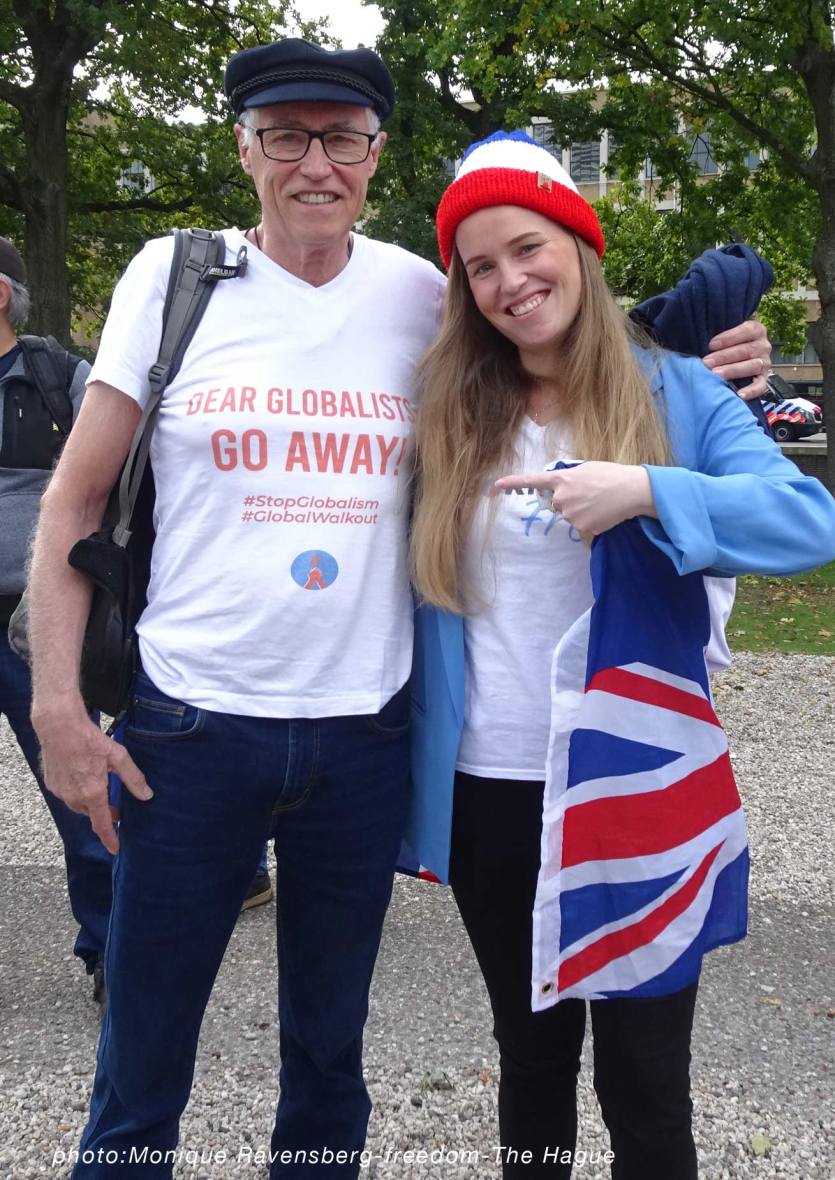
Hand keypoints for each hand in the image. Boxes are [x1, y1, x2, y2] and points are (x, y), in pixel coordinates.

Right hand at [35, 710, 151, 853]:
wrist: (58, 726)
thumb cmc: (89, 739)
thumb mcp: (118, 756)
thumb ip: (133, 778)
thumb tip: (146, 795)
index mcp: (92, 793)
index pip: (102, 825)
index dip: (110, 838)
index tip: (115, 849)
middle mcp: (73, 797)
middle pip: (91, 813)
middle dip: (103, 813)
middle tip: (115, 806)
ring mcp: (60, 791)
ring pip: (78, 805)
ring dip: (90, 802)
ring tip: (99, 787)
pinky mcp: (51, 784)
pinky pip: (67, 795)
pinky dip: (77, 791)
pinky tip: (83, 776)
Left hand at [495, 461, 656, 541]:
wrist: (631, 490)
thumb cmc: (611, 475)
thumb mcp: (586, 469)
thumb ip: (569, 478)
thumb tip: (561, 489)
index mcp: (562, 479)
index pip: (531, 481)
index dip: (512, 482)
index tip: (495, 485)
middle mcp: (561, 497)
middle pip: (558, 504)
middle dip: (570, 500)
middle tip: (590, 494)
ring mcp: (571, 514)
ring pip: (570, 516)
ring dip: (582, 511)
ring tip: (600, 502)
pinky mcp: (582, 527)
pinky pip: (582, 526)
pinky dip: (592, 521)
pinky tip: (603, 512)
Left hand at [703, 320, 770, 399]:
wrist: (739, 356)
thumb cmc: (728, 344)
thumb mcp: (726, 336)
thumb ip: (719, 338)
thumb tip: (701, 343)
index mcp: (756, 330)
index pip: (747, 331)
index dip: (729, 337)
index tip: (711, 345)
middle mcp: (763, 346)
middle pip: (747, 350)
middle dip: (724, 356)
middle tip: (707, 362)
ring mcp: (764, 363)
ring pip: (753, 365)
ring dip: (733, 370)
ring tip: (716, 374)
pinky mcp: (764, 378)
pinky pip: (761, 386)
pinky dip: (752, 391)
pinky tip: (739, 394)